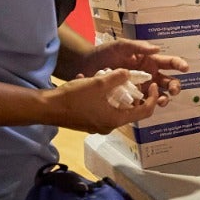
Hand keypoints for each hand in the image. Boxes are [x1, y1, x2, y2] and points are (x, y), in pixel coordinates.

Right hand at [44, 69, 162, 134]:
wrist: (47, 109)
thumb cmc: (74, 98)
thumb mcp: (99, 83)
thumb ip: (117, 77)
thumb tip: (128, 73)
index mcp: (116, 119)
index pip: (145, 111)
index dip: (153, 97)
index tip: (151, 84)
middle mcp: (109, 126)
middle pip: (130, 110)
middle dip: (131, 93)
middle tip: (129, 79)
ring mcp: (98, 126)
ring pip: (114, 108)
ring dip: (114, 93)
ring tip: (107, 78)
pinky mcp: (88, 123)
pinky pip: (101, 109)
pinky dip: (102, 97)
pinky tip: (90, 82)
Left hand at [77, 38, 186, 98]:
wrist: (85, 66)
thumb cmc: (104, 53)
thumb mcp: (121, 45)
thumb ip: (138, 46)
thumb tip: (157, 49)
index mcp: (149, 60)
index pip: (169, 62)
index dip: (179, 64)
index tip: (185, 68)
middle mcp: (149, 74)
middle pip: (168, 81)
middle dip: (175, 86)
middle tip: (173, 90)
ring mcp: (141, 87)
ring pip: (159, 95)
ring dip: (164, 98)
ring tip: (160, 101)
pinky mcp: (131, 98)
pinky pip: (143, 104)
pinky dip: (147, 106)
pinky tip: (146, 107)